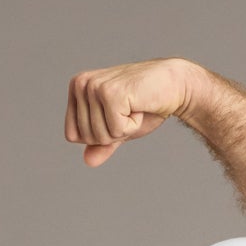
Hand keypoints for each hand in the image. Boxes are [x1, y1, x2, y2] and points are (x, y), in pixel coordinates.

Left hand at [63, 58, 198, 165]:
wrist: (173, 86)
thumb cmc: (146, 106)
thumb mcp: (119, 129)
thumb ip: (101, 144)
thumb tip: (88, 161)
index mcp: (76, 88)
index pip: (72, 135)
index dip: (98, 136)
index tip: (116, 115)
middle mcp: (81, 83)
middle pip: (87, 137)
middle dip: (112, 133)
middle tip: (128, 111)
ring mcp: (95, 86)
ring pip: (100, 136)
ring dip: (124, 129)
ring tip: (134, 107)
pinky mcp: (111, 93)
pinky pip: (116, 131)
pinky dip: (132, 125)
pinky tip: (139, 106)